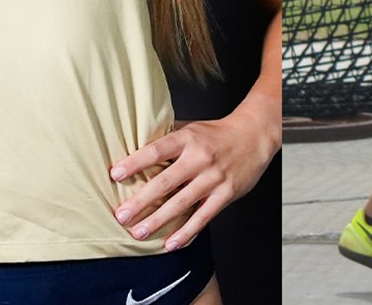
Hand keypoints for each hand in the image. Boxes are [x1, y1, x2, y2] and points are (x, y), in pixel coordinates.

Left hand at [110, 112, 278, 250]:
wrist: (255, 136)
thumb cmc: (218, 134)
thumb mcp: (192, 128)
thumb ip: (167, 138)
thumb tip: (133, 147)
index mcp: (188, 139)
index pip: (157, 150)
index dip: (135, 162)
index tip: (115, 175)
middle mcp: (200, 158)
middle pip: (165, 182)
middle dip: (141, 201)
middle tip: (121, 215)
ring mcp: (214, 177)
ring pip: (182, 203)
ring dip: (158, 220)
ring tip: (139, 232)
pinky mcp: (226, 194)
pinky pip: (203, 216)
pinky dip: (186, 231)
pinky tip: (171, 243)